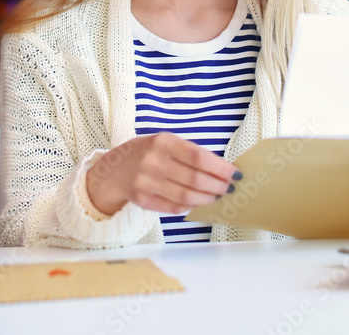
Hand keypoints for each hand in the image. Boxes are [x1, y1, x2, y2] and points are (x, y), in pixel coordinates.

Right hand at [85, 132, 240, 215]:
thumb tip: (222, 169)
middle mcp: (152, 161)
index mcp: (162, 142)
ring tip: (216, 196)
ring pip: (186, 195)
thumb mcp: (165, 143)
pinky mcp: (142, 199)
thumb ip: (189, 153)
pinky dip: (190, 206)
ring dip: (206, 198)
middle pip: (194, 179)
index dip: (220, 168)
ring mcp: (145, 181)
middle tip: (229, 188)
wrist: (114, 169)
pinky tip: (198, 202)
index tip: (235, 174)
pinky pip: (173, 207)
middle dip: (217, 185)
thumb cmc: (147, 153)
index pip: (198, 156)